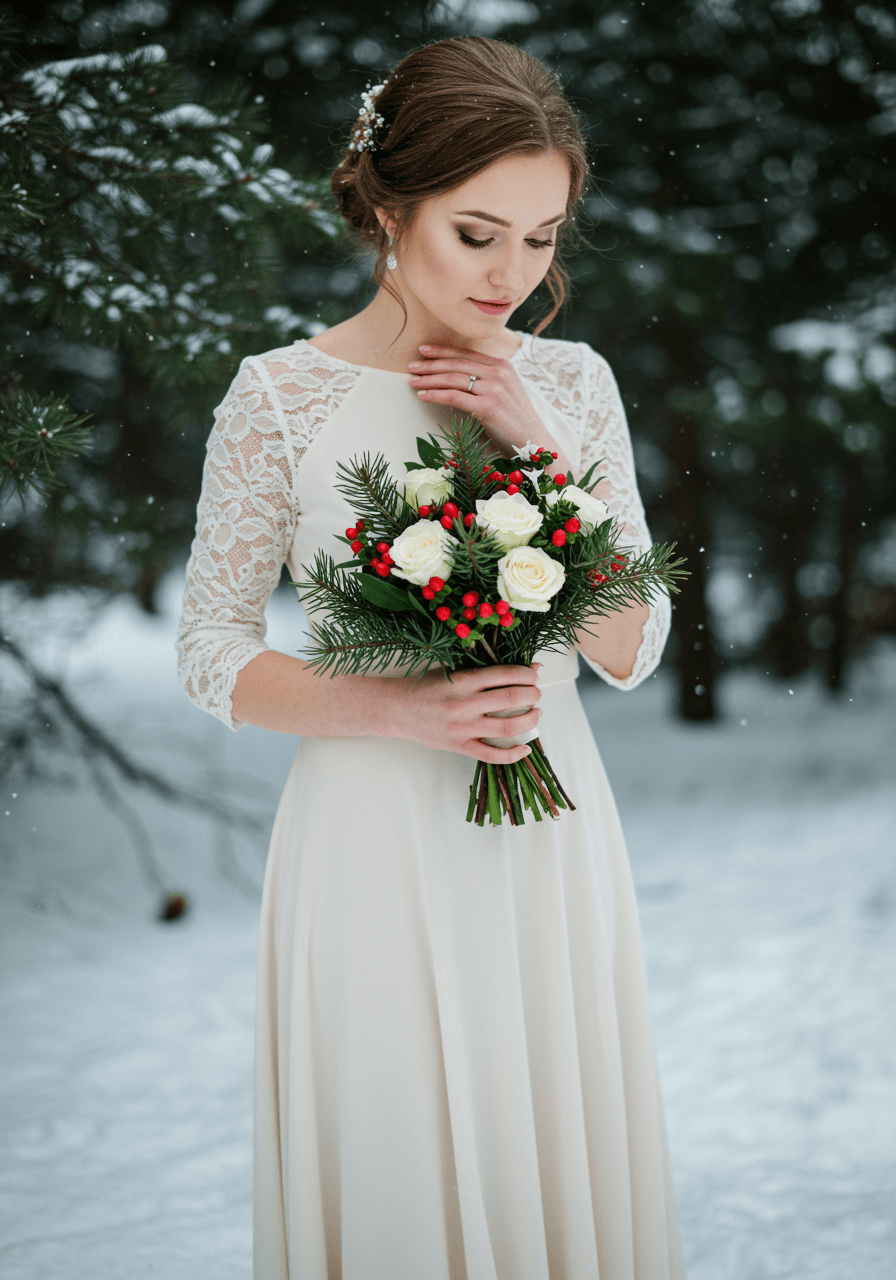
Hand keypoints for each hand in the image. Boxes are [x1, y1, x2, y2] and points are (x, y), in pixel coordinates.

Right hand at [389, 663, 541, 762]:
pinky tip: (525, 747)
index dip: (527, 674)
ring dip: (530, 720)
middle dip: (533, 695)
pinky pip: (492, 755)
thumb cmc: (427, 687)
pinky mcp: (459, 746)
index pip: (506, 674)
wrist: (398, 709)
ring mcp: (463, 728)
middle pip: (512, 698)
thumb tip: (528, 669)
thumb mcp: (454, 671)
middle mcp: (465, 704)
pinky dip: (513, 754)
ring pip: (508, 727)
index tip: (534, 675)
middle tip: (536, 694)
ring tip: (536, 714)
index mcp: (464, 680)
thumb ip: (487, 670)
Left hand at [408, 343, 545, 459]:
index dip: (443, 351)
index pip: (467, 354)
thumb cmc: (516, 422)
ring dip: (429, 379)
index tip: (424, 350)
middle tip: (412, 366)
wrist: (535, 443)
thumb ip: (488, 381)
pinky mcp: (488, 406)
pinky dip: (435, 394)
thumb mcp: (505, 393)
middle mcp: (499, 373)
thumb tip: (460, 378)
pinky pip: (454, 397)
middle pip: (456, 364)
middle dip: (431, 364)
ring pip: (453, 379)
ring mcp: (494, 389)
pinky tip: (423, 395)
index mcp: (503, 366)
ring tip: (412, 381)